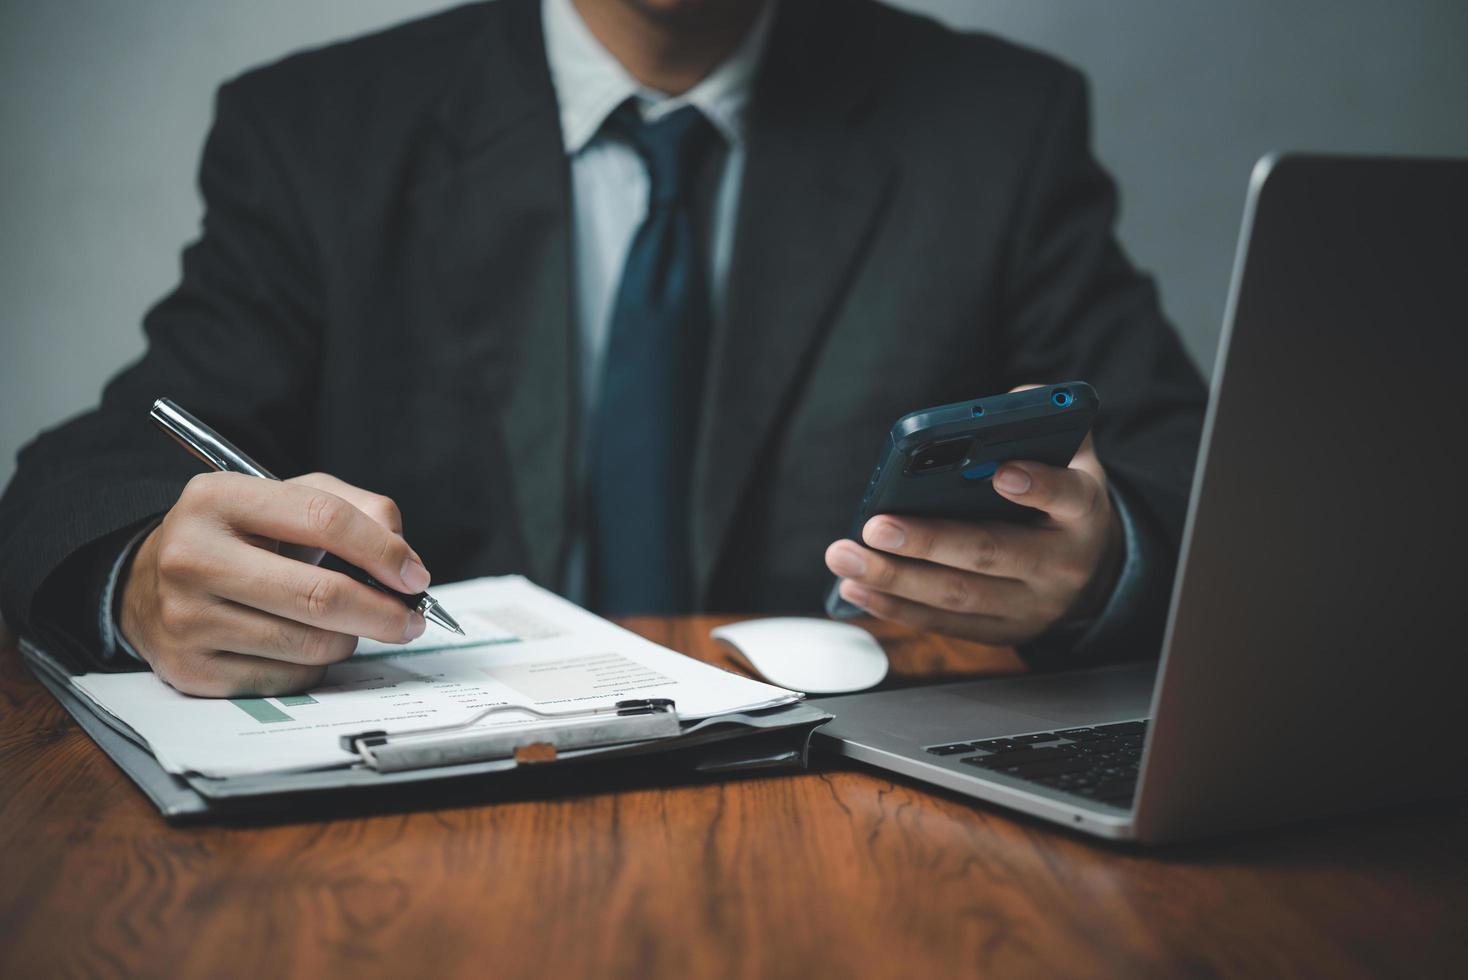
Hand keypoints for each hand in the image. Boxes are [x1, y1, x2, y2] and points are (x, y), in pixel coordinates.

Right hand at [120, 472, 431, 696]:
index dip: (383, 551)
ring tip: (350, 624)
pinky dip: (314, 664)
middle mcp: (192, 558)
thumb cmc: (237, 537)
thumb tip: (403, 559)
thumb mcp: (285, 498)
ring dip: (350, 638)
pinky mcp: (191, 671)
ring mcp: (186, 619)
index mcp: (218, 499)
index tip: (415, 575)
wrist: (147, 585)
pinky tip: (305, 643)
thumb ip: (353, 508)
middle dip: (384, 612)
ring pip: (309, 644)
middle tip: (413, 619)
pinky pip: (287, 678)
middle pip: (320, 595)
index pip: (323, 519)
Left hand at [824, 434, 1123, 645]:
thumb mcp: (1070, 455)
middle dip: (928, 541)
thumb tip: (1009, 401)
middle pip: (991, 552)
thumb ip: (1044, 420)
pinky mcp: (1003, 631)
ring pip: (958, 594)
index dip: (1039, 485)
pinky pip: (944, 622)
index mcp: (1083, 511)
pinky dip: (896, 606)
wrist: (1091, 570)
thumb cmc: (1061, 498)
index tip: (1001, 472)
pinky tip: (856, 587)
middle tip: (875, 526)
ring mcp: (1032, 606)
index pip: (1068, 496)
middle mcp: (1062, 564)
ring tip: (846, 557)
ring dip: (895, 578)